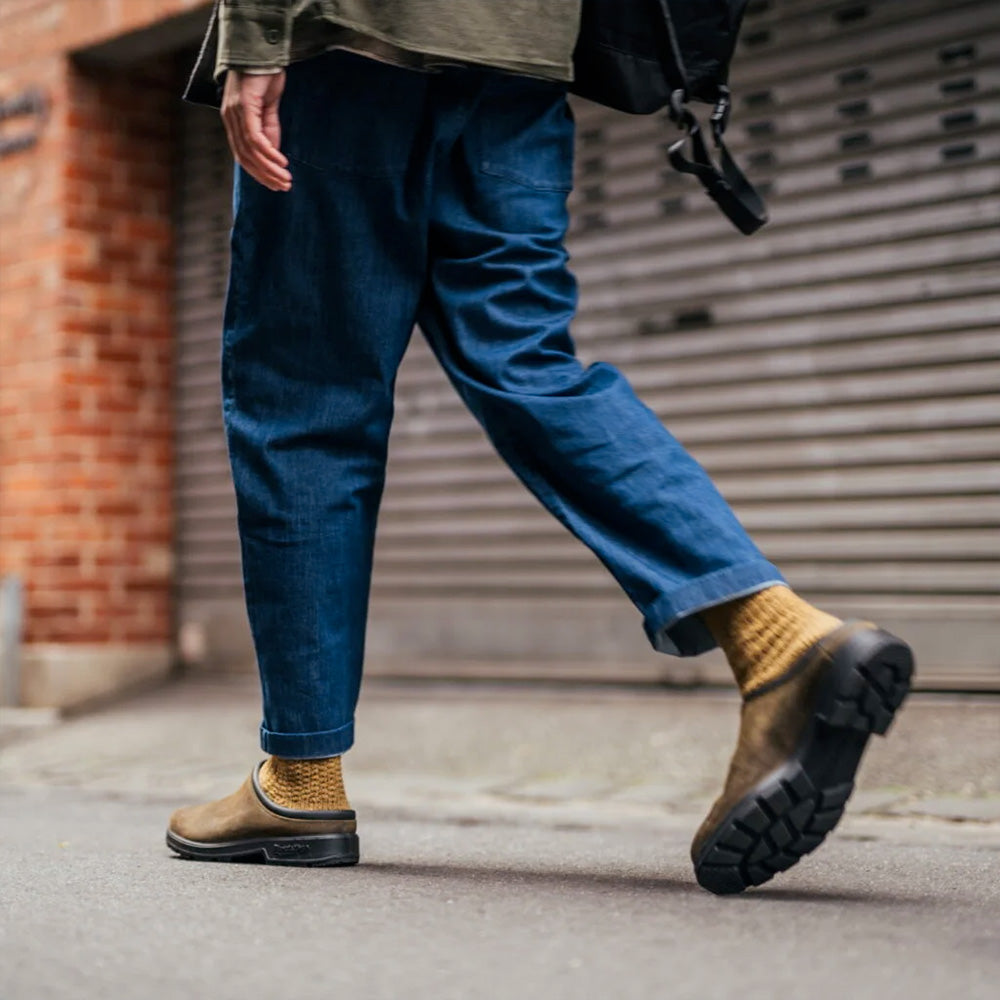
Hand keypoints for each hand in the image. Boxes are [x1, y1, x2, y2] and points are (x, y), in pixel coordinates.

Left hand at [221, 69, 291, 191]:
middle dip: (265, 176)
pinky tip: (281, 162)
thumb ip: (269, 129)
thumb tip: (272, 153)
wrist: (262, 49)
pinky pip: (254, 137)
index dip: (259, 173)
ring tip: (285, 179)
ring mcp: (234, 112)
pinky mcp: (244, 105)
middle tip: (283, 187)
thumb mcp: (268, 106)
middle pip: (245, 157)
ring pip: (250, 151)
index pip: (243, 155)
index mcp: (233, 120)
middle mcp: (230, 118)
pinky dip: (268, 152)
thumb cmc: (264, 75)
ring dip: (269, 168)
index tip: (276, 185)